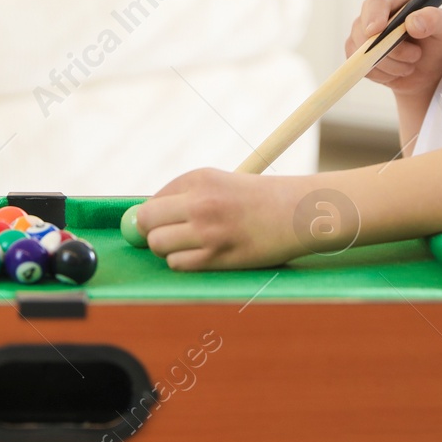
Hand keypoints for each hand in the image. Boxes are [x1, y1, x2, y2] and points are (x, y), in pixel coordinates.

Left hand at [136, 168, 310, 270]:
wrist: (298, 213)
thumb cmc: (258, 200)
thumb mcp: (221, 183)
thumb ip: (186, 196)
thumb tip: (144, 219)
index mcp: (199, 178)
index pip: (153, 200)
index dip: (156, 215)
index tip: (166, 223)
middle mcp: (199, 201)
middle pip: (145, 221)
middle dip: (150, 231)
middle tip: (166, 237)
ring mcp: (208, 230)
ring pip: (158, 245)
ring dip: (168, 250)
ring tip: (192, 246)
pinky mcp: (217, 256)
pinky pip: (178, 264)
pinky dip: (184, 263)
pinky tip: (204, 256)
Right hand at [346, 0, 441, 98]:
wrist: (429, 72)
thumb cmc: (437, 45)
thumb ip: (434, 20)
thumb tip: (412, 22)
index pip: (378, 2)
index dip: (375, 15)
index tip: (378, 30)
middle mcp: (375, 13)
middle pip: (362, 28)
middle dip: (387, 49)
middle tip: (415, 56)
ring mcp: (362, 33)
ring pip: (361, 50)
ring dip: (388, 64)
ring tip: (409, 65)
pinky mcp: (357, 53)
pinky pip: (358, 65)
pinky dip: (379, 74)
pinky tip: (394, 72)